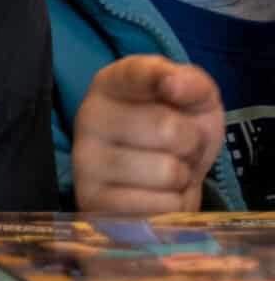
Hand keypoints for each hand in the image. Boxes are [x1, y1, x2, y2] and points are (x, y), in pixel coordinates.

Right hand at [72, 55, 223, 215]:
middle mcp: (88, 118)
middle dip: (190, 145)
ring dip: (181, 177)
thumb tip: (176, 84)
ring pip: (168, 172)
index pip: (138, 73)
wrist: (161, 183)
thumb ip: (193, 84)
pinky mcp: (96, 204)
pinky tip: (153, 196)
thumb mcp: (195, 103)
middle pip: (169, 130)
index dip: (166, 81)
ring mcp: (86, 163)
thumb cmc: (177, 133)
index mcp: (109, 85)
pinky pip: (162, 207)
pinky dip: (172, 205)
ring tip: (165, 172)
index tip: (173, 89)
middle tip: (176, 147)